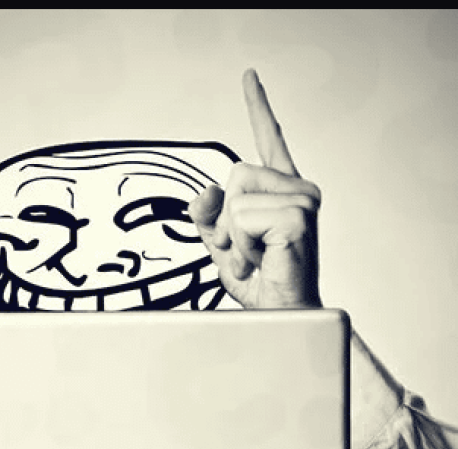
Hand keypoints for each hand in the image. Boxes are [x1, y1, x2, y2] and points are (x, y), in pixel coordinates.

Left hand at [189, 69, 321, 308]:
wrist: (282, 314)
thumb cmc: (262, 281)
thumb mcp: (222, 245)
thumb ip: (208, 216)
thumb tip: (202, 193)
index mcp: (281, 190)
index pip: (269, 139)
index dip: (258, 107)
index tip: (249, 77)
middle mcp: (297, 189)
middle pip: (234, 174)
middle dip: (225, 220)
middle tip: (243, 250)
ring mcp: (303, 200)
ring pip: (235, 198)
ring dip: (233, 237)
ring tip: (254, 257)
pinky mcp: (299, 216)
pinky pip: (242, 218)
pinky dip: (241, 246)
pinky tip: (263, 259)